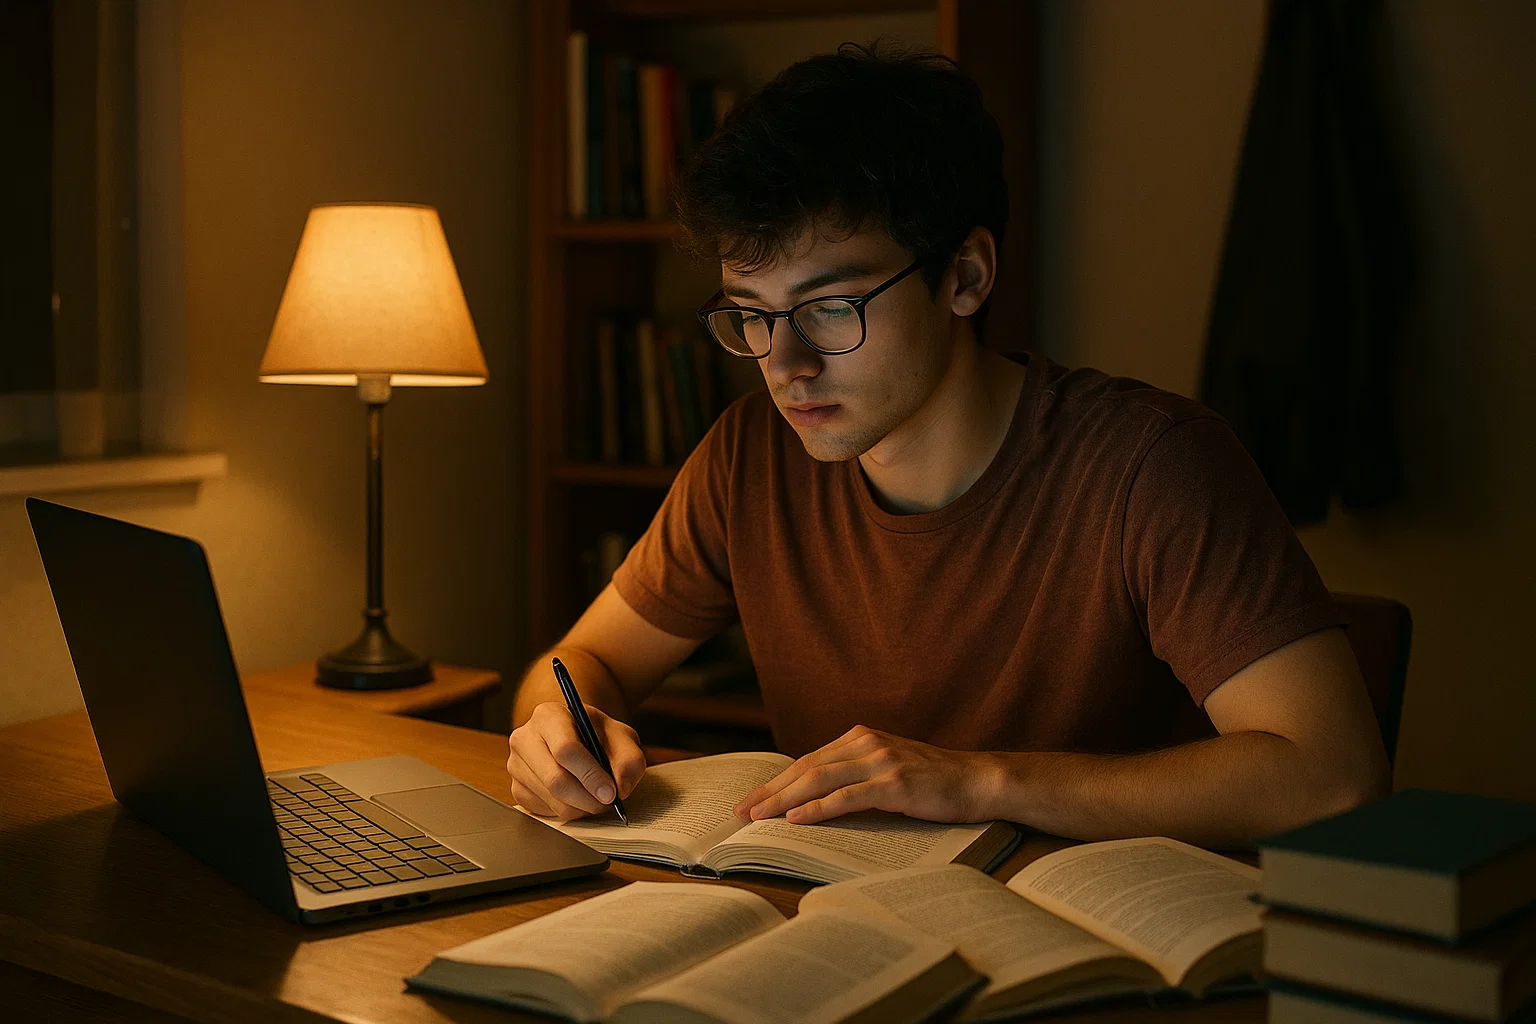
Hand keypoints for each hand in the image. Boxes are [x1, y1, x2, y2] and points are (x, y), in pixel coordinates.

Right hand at [507, 701, 645, 821]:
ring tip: (598, 799)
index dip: (591, 775)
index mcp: (548, 716)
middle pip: (555, 779)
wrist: (576, 736)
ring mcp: (516, 765)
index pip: (566, 750)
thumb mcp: (622, 738)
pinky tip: (579, 799)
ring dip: (582, 808)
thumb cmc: (597, 735)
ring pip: (552, 800)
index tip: (611, 793)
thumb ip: (629, 761)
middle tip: (609, 803)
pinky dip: (569, 812)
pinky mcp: (517, 789)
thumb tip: (621, 790)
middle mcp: (525, 739)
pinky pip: (544, 812)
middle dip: (588, 798)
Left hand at [732, 725, 1003, 824]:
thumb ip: (856, 773)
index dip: (776, 781)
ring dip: (784, 799)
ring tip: (759, 816)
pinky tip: (796, 819)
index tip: (751, 799)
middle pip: (806, 767)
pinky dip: (818, 808)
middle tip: (741, 811)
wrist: (978, 781)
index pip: (808, 760)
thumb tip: (815, 797)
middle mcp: (866, 743)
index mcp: (861, 737)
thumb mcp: (889, 768)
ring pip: (819, 780)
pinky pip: (847, 796)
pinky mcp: (894, 784)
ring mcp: (880, 761)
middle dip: (770, 790)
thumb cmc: (933, 781)